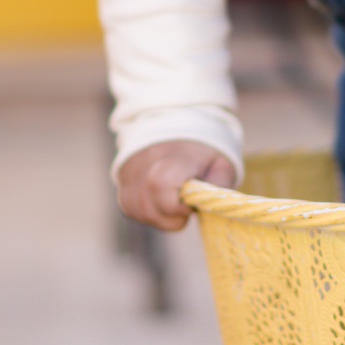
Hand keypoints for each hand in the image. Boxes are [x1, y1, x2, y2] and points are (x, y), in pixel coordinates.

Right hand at [116, 140, 238, 232]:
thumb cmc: (204, 151)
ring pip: (136, 210)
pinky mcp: (122, 176)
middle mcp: (145, 160)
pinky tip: (161, 205)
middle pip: (147, 207)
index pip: (160, 185)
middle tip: (185, 209)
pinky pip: (128, 207)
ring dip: (158, 218)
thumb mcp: (222, 164)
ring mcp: (130, 168)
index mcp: (173, 156)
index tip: (191, 203)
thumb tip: (208, 206)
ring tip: (174, 206)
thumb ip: (219, 185)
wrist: (179, 125)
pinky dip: (145, 213)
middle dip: (169, 219)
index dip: (177, 206)